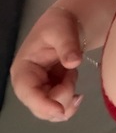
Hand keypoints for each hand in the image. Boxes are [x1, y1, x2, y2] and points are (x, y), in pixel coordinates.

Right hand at [10, 6, 84, 121]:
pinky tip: (75, 83)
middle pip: (42, 107)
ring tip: (72, 72)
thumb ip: (67, 46)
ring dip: (68, 95)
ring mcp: (40, 89)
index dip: (43, 105)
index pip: (29, 93)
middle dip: (62, 96)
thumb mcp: (62, 30)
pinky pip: (60, 105)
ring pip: (53, 110)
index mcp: (23, 69)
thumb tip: (73, 62)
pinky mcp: (51, 91)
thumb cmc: (59, 24)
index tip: (61, 110)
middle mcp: (28, 84)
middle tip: (72, 73)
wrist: (68, 22)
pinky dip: (71, 99)